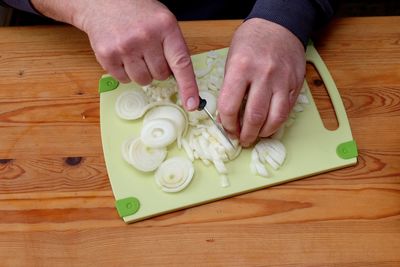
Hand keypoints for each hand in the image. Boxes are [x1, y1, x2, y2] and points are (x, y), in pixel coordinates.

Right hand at [32, 0, 199, 109]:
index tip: (193, 104)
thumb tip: (180, 80)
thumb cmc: (138, 12)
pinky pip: (124, 80)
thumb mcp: (163, 22)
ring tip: (135, 53)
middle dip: (157, 69)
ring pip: (143, 80)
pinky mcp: (107, 54)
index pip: (181, 63)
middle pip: (161, 75)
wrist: (102, 1)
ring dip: (141, 72)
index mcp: (165, 27)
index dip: (188, 87)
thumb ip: (173, 47)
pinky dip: (125, 72)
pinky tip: (122, 54)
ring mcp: (125, 46)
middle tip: (149, 52)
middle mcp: (145, 36)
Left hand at [218, 18, 305, 146]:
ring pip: (275, 118)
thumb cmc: (251, 41)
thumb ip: (230, 88)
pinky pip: (288, 110)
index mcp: (241, 68)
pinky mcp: (296, 84)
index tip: (228, 130)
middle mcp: (263, 75)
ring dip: (264, 132)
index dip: (228, 124)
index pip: (230, 106)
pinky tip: (270, 125)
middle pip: (254, 116)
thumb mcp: (231, 60)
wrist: (279, 25)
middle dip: (246, 134)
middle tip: (243, 140)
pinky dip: (278, 122)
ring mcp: (282, 80)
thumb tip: (227, 117)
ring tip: (257, 135)